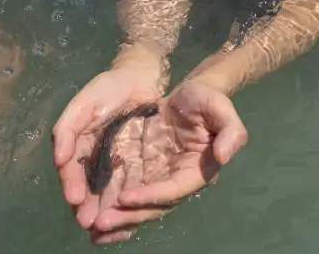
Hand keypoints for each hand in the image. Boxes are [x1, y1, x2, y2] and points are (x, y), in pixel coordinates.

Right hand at [52, 66, 163, 238]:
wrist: (140, 79)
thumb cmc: (108, 88)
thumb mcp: (84, 103)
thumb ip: (68, 128)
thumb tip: (58, 159)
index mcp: (79, 145)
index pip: (72, 169)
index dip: (71, 183)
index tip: (74, 198)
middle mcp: (95, 159)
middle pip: (89, 188)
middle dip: (86, 206)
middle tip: (87, 222)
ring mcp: (116, 164)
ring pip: (108, 192)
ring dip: (105, 210)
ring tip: (104, 226)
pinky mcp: (138, 166)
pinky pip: (131, 187)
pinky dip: (127, 203)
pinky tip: (128, 217)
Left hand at [90, 77, 248, 242]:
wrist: (187, 94)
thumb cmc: (204, 98)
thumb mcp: (219, 106)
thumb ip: (231, 131)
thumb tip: (224, 156)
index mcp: (197, 170)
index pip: (173, 190)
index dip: (151, 196)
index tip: (125, 198)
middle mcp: (176, 180)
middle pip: (152, 205)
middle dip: (126, 215)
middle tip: (99, 222)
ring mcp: (158, 177)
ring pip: (136, 204)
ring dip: (115, 217)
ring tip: (88, 225)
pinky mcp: (143, 170)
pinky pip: (126, 191)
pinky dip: (110, 204)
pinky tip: (88, 214)